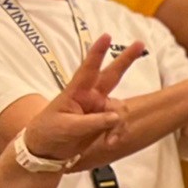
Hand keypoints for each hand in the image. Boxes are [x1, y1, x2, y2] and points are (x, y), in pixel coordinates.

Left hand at [22, 33, 142, 168]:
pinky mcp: (104, 121)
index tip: (106, 36)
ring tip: (110, 140)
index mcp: (76, 91)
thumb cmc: (49, 132)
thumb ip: (93, 122)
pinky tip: (110, 142)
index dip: (97, 53)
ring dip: (119, 124)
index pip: (88, 69)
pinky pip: (120, 123)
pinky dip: (118, 133)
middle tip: (140, 43)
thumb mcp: (67, 127)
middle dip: (126, 59)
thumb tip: (118, 118)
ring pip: (120, 109)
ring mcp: (99, 108)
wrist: (46, 151)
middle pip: (112, 74)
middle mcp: (90, 96)